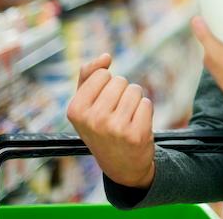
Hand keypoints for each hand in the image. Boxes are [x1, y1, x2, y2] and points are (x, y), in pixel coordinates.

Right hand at [66, 53, 155, 188]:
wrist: (121, 166)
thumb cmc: (101, 128)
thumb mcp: (86, 104)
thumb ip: (89, 75)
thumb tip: (105, 56)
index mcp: (75, 110)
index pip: (102, 74)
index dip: (106, 85)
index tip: (102, 104)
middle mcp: (93, 119)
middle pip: (120, 80)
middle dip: (121, 92)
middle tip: (115, 114)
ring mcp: (115, 128)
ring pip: (135, 90)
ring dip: (134, 101)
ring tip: (126, 119)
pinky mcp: (136, 134)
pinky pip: (147, 103)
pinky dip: (145, 111)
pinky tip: (136, 127)